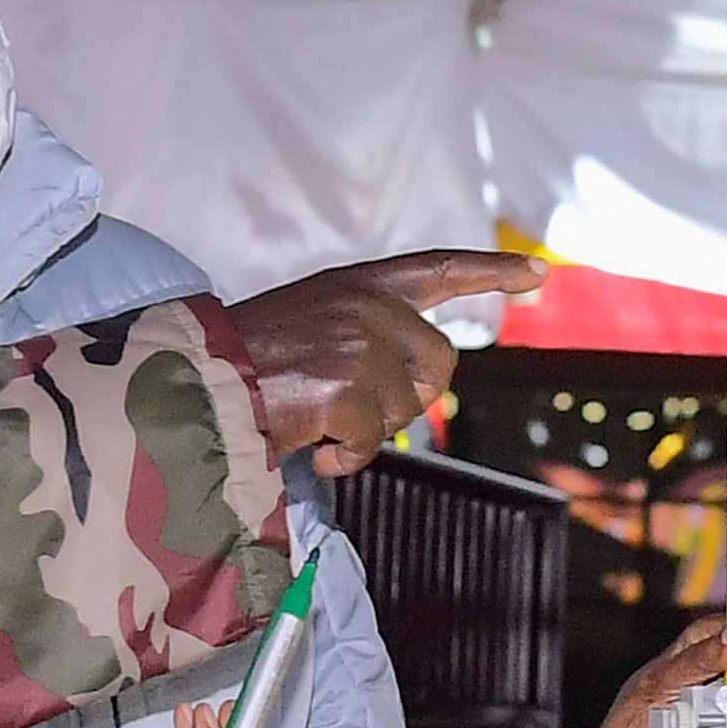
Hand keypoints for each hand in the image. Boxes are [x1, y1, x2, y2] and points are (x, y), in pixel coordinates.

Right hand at [226, 251, 542, 477]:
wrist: (190, 382)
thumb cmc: (238, 364)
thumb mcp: (308, 322)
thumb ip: (361, 335)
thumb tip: (411, 386)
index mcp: (356, 283)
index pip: (437, 270)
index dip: (490, 272)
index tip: (537, 273)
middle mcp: (366, 305)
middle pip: (438, 366)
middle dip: (405, 401)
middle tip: (349, 412)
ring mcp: (358, 345)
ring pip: (405, 411)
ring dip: (364, 432)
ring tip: (311, 421)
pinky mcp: (346, 389)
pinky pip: (371, 442)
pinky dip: (342, 457)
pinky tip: (306, 443)